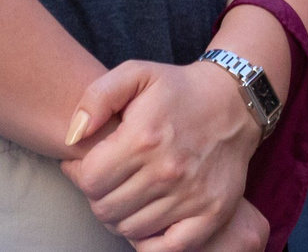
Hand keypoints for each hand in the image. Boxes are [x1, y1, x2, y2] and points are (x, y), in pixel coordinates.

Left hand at [62, 59, 258, 250]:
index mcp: (144, 137)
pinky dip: (150, 243)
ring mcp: (192, 196)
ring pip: (131, 229)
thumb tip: (73, 137)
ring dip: (120, 217)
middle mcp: (168, 170)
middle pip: (106, 209)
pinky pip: (169, 249)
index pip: (90, 180)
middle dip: (97, 196)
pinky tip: (146, 222)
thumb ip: (96, 98)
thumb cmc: (178, 89)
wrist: (234, 102)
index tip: (83, 164)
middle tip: (105, 180)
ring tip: (125, 195)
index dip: (78, 174)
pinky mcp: (212, 213)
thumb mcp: (135, 73)